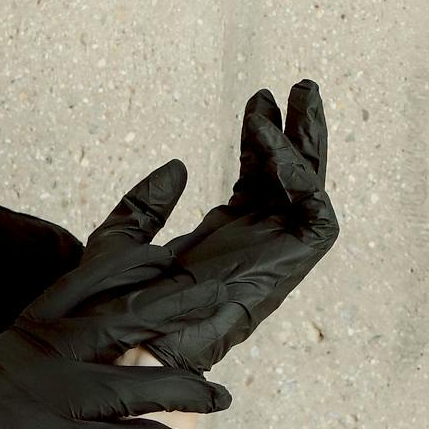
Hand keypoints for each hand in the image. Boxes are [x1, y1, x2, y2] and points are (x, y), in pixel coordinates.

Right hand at [0, 161, 235, 428]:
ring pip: (144, 378)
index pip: (96, 266)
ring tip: (221, 398)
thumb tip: (76, 332)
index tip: (172, 195)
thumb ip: (37, 344)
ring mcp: (57, 398)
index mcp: (31, 326)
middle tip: (228, 294)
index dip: (139, 233)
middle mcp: (47, 351)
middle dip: (186, 303)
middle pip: (133, 310)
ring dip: (188, 388)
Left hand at [140, 79, 338, 374]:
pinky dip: (300, 178)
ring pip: (312, 192)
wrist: (123, 340)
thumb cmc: (114, 306)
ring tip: (300, 97)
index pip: (259, 182)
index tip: (256, 101)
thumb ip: (147, 203)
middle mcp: (257, 247)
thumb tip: (177, 166)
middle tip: (302, 87)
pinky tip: (271, 147)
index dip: (262, 142)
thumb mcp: (123, 237)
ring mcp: (273, 258)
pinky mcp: (287, 268)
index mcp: (226, 240)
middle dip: (301, 133)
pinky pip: (314, 218)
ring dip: (309, 144)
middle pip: (293, 181)